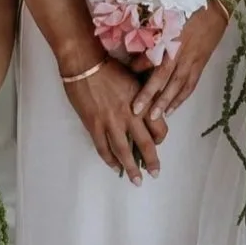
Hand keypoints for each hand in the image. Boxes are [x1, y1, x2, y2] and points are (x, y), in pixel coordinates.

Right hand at [62, 54, 159, 183]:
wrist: (85, 64)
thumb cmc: (110, 67)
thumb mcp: (136, 78)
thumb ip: (145, 95)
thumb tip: (151, 106)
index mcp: (143, 102)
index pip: (159, 127)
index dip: (160, 138)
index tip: (158, 144)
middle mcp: (130, 115)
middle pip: (145, 144)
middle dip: (152, 162)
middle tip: (155, 174)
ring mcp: (111, 122)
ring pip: (124, 151)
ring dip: (131, 168)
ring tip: (136, 181)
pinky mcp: (94, 125)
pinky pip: (103, 148)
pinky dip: (110, 160)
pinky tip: (115, 167)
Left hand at [133, 0, 229, 134]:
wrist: (216, 7)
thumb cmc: (188, 8)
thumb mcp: (168, 13)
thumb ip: (152, 29)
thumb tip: (134, 43)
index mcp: (170, 37)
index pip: (151, 56)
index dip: (138, 66)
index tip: (126, 73)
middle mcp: (180, 52)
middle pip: (163, 76)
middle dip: (149, 94)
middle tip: (136, 110)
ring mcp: (192, 60)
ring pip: (177, 85)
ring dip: (165, 102)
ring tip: (153, 116)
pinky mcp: (200, 65)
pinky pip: (190, 85)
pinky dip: (180, 98)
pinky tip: (171, 109)